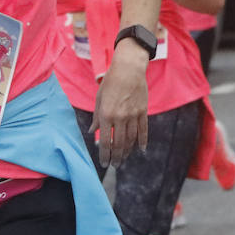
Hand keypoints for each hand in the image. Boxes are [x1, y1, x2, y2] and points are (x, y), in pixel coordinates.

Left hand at [93, 41, 148, 167]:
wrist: (129, 69)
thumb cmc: (110, 82)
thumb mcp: (99, 98)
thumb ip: (96, 117)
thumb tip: (91, 132)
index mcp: (106, 115)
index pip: (105, 141)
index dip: (105, 155)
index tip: (104, 163)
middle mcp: (120, 117)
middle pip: (119, 144)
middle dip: (116, 157)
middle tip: (115, 166)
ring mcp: (133, 115)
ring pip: (131, 139)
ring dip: (127, 152)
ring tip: (124, 159)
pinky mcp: (143, 112)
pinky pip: (143, 130)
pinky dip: (142, 142)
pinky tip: (141, 150)